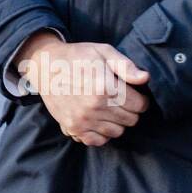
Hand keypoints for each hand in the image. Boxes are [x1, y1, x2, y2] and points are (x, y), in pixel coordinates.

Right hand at [16, 33, 149, 146]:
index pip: (140, 105)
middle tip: (120, 100)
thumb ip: (126, 66)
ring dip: (116, 122)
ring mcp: (83, 119)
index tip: (133, 94)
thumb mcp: (103, 51)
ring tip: (108, 108)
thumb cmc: (77, 56)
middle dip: (129, 110)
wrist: (45, 65)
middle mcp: (95, 106)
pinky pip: (97, 141)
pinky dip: (101, 133)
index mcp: (105, 86)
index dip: (140, 99)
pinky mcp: (73, 127)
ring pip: (117, 132)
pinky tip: (98, 119)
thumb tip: (145, 78)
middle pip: (130, 120)